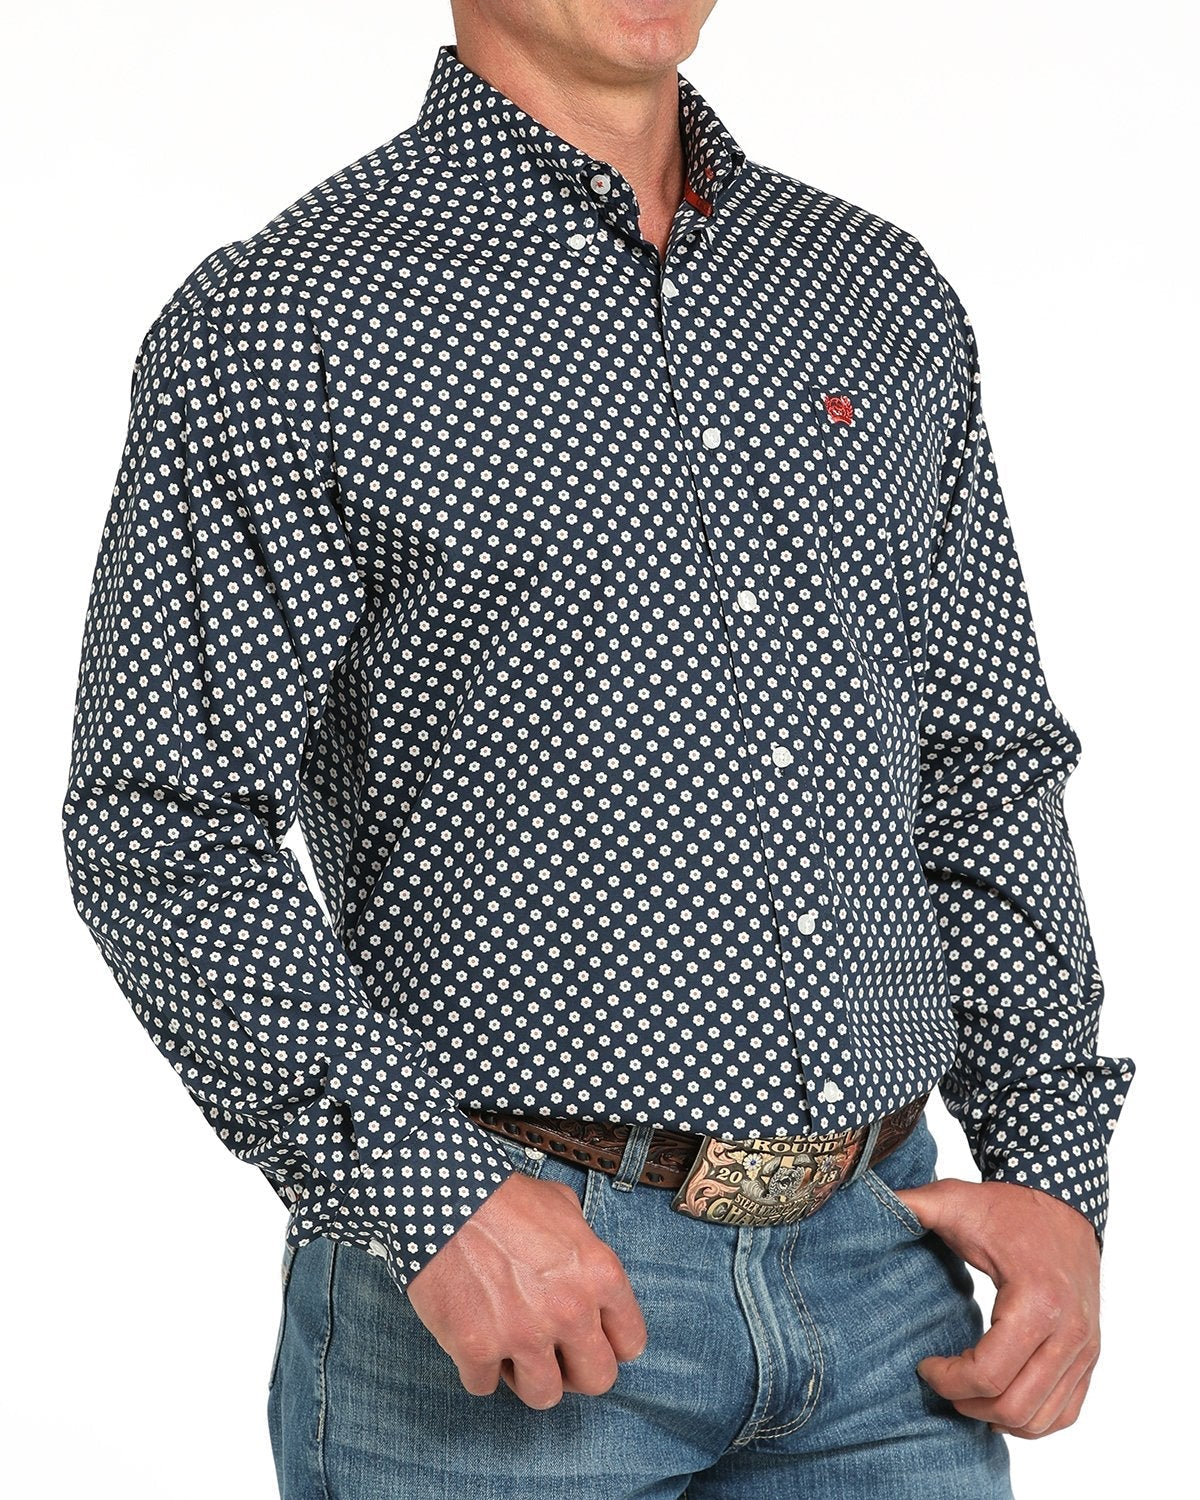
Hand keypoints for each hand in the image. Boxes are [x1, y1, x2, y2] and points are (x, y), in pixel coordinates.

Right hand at [406, 1169, 647, 1408]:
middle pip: (597, 1381)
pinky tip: (471, 1336)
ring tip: (510, 1347)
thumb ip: (584, 1245)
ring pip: (545, 1396)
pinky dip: (476, 1368)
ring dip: (527, 1376)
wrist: (443, 1195)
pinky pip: (485, 1386)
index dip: (609, 1343)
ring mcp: (524, 1335)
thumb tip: (584, 1266)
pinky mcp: (477, 1349)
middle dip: (575, 1371)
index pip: (630, 1343)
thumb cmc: (503, 1196)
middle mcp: (570, 1311)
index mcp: (599, 1275)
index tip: (589, 1339)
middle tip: (554, 1353)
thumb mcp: (562, 1206)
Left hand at [892, 1178, 1101, 1438]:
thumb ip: (910, 1206)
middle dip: (968, 1403)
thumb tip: (862, 1205)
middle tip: (941, 1383)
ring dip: (997, 1416)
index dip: (947, 1380)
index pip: (989, 1373)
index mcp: (1036, 1301)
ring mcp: (1085, 1348)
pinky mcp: (1090, 1355)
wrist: (1063, 1202)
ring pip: (1040, 1418)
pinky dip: (1031, 1418)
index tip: (923, 1365)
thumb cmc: (1008, 1207)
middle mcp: (1070, 1332)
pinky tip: (999, 1399)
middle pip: (1014, 1406)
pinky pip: (1065, 1412)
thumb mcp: (955, 1200)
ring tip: (965, 1392)